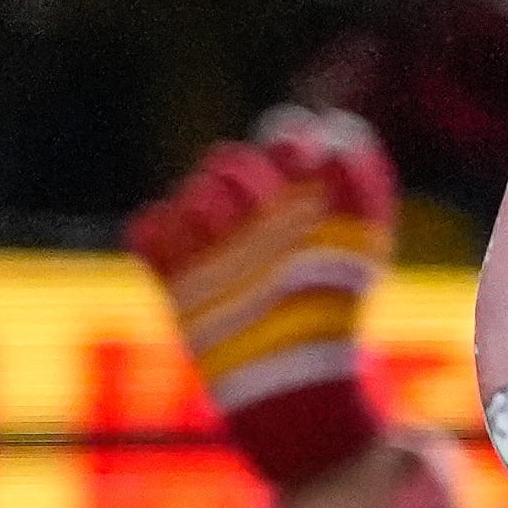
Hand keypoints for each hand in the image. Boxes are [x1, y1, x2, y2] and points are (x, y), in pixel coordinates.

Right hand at [131, 109, 403, 487]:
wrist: (295, 377)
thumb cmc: (332, 312)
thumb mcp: (361, 248)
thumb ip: (360, 184)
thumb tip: (340, 131)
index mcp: (302, 205)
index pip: (286, 143)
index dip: (289, 140)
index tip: (299, 154)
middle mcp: (252, 219)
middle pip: (229, 163)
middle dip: (244, 179)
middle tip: (259, 210)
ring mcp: (209, 246)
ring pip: (188, 193)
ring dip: (206, 206)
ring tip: (229, 238)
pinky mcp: (173, 275)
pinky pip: (147, 228)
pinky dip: (160, 232)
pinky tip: (187, 255)